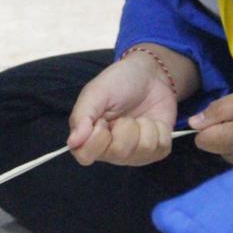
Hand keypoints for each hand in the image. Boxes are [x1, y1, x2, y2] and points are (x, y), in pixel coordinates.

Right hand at [67, 47, 192, 166]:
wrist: (150, 76)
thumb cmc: (118, 83)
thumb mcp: (95, 93)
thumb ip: (82, 117)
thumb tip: (72, 143)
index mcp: (89, 139)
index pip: (85, 156)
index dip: (97, 139)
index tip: (102, 120)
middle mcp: (110, 152)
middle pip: (119, 153)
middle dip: (125, 127)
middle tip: (123, 115)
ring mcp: (135, 154)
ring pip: (143, 150)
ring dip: (144, 126)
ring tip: (138, 117)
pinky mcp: (156, 151)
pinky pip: (161, 148)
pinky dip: (159, 129)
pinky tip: (152, 121)